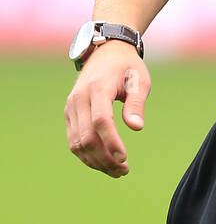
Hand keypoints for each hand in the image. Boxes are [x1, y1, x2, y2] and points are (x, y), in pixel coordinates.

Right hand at [64, 41, 150, 176]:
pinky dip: (87, 155)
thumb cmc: (127, 67)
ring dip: (95, 161)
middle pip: (87, 137)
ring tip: (117, 171)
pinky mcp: (69, 113)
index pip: (101, 121)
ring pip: (77, 143)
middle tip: (125, 171)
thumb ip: (136, 104)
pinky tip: (104, 163)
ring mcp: (71, 107)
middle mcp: (79, 98)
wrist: (106, 52)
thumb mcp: (139, 80)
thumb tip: (136, 127)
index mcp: (98, 87)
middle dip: (105, 158)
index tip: (124, 159)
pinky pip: (74, 140)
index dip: (111, 142)